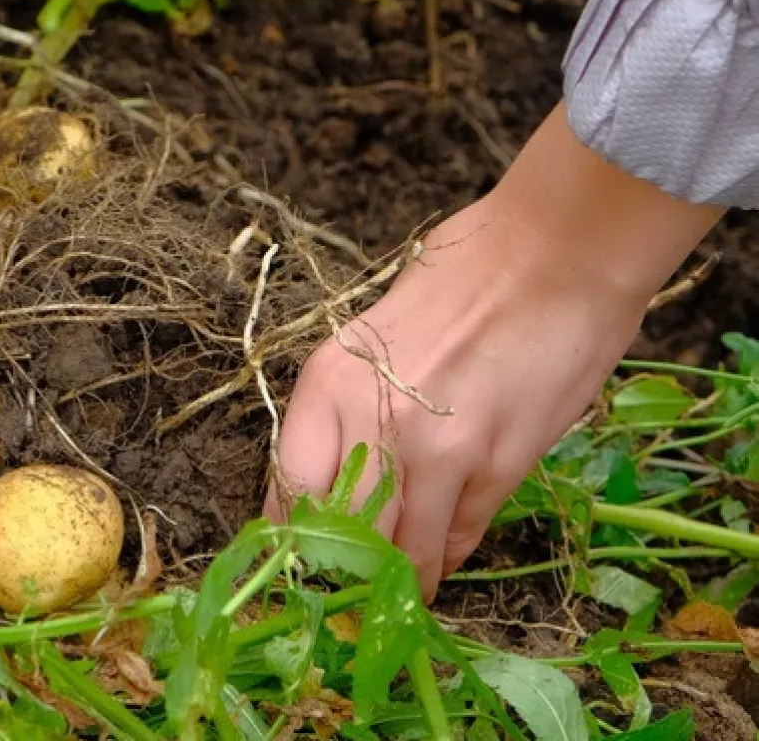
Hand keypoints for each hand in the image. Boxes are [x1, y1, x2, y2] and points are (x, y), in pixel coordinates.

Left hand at [265, 107, 721, 598]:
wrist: (555, 255)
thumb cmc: (463, 281)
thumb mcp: (374, 340)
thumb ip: (349, 407)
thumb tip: (331, 477)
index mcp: (328, 383)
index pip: (287, 486)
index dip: (291, 534)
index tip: (298, 556)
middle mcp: (371, 422)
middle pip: (340, 533)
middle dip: (343, 570)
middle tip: (347, 587)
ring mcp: (437, 450)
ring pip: (404, 551)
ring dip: (401, 578)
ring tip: (400, 588)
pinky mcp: (498, 466)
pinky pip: (461, 535)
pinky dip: (449, 553)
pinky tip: (443, 555)